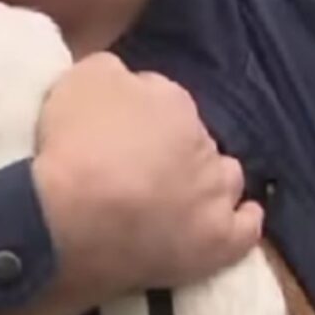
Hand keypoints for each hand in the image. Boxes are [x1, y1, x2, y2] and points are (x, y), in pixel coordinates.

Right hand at [31, 52, 262, 299]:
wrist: (67, 216)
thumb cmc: (72, 144)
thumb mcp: (82, 78)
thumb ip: (114, 71)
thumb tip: (129, 80)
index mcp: (173, 101)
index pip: (163, 96)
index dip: (139, 110)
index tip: (118, 125)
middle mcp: (205, 145)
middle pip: (195, 139)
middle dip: (174, 147)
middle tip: (140, 162)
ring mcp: (215, 196)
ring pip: (227, 179)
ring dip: (209, 180)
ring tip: (182, 191)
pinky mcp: (218, 244)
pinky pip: (246, 228)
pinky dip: (242, 220)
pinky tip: (232, 218)